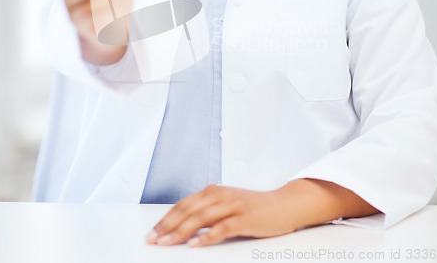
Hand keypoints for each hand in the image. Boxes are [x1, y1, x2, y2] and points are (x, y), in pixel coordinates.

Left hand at [145, 184, 298, 247]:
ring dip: (180, 232)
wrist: (283, 204)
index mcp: (214, 191)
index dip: (166, 218)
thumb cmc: (253, 207)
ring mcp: (232, 206)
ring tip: (167, 243)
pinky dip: (206, 237)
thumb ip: (207, 210)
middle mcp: (220, 195)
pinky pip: (221, 228)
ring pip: (200, 218)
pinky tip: (195, 245)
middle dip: (167, 226)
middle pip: (188, 210)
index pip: (183, 204)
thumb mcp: (227, 203)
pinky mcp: (244, 218)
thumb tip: (183, 226)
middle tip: (154, 239)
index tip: (153, 232)